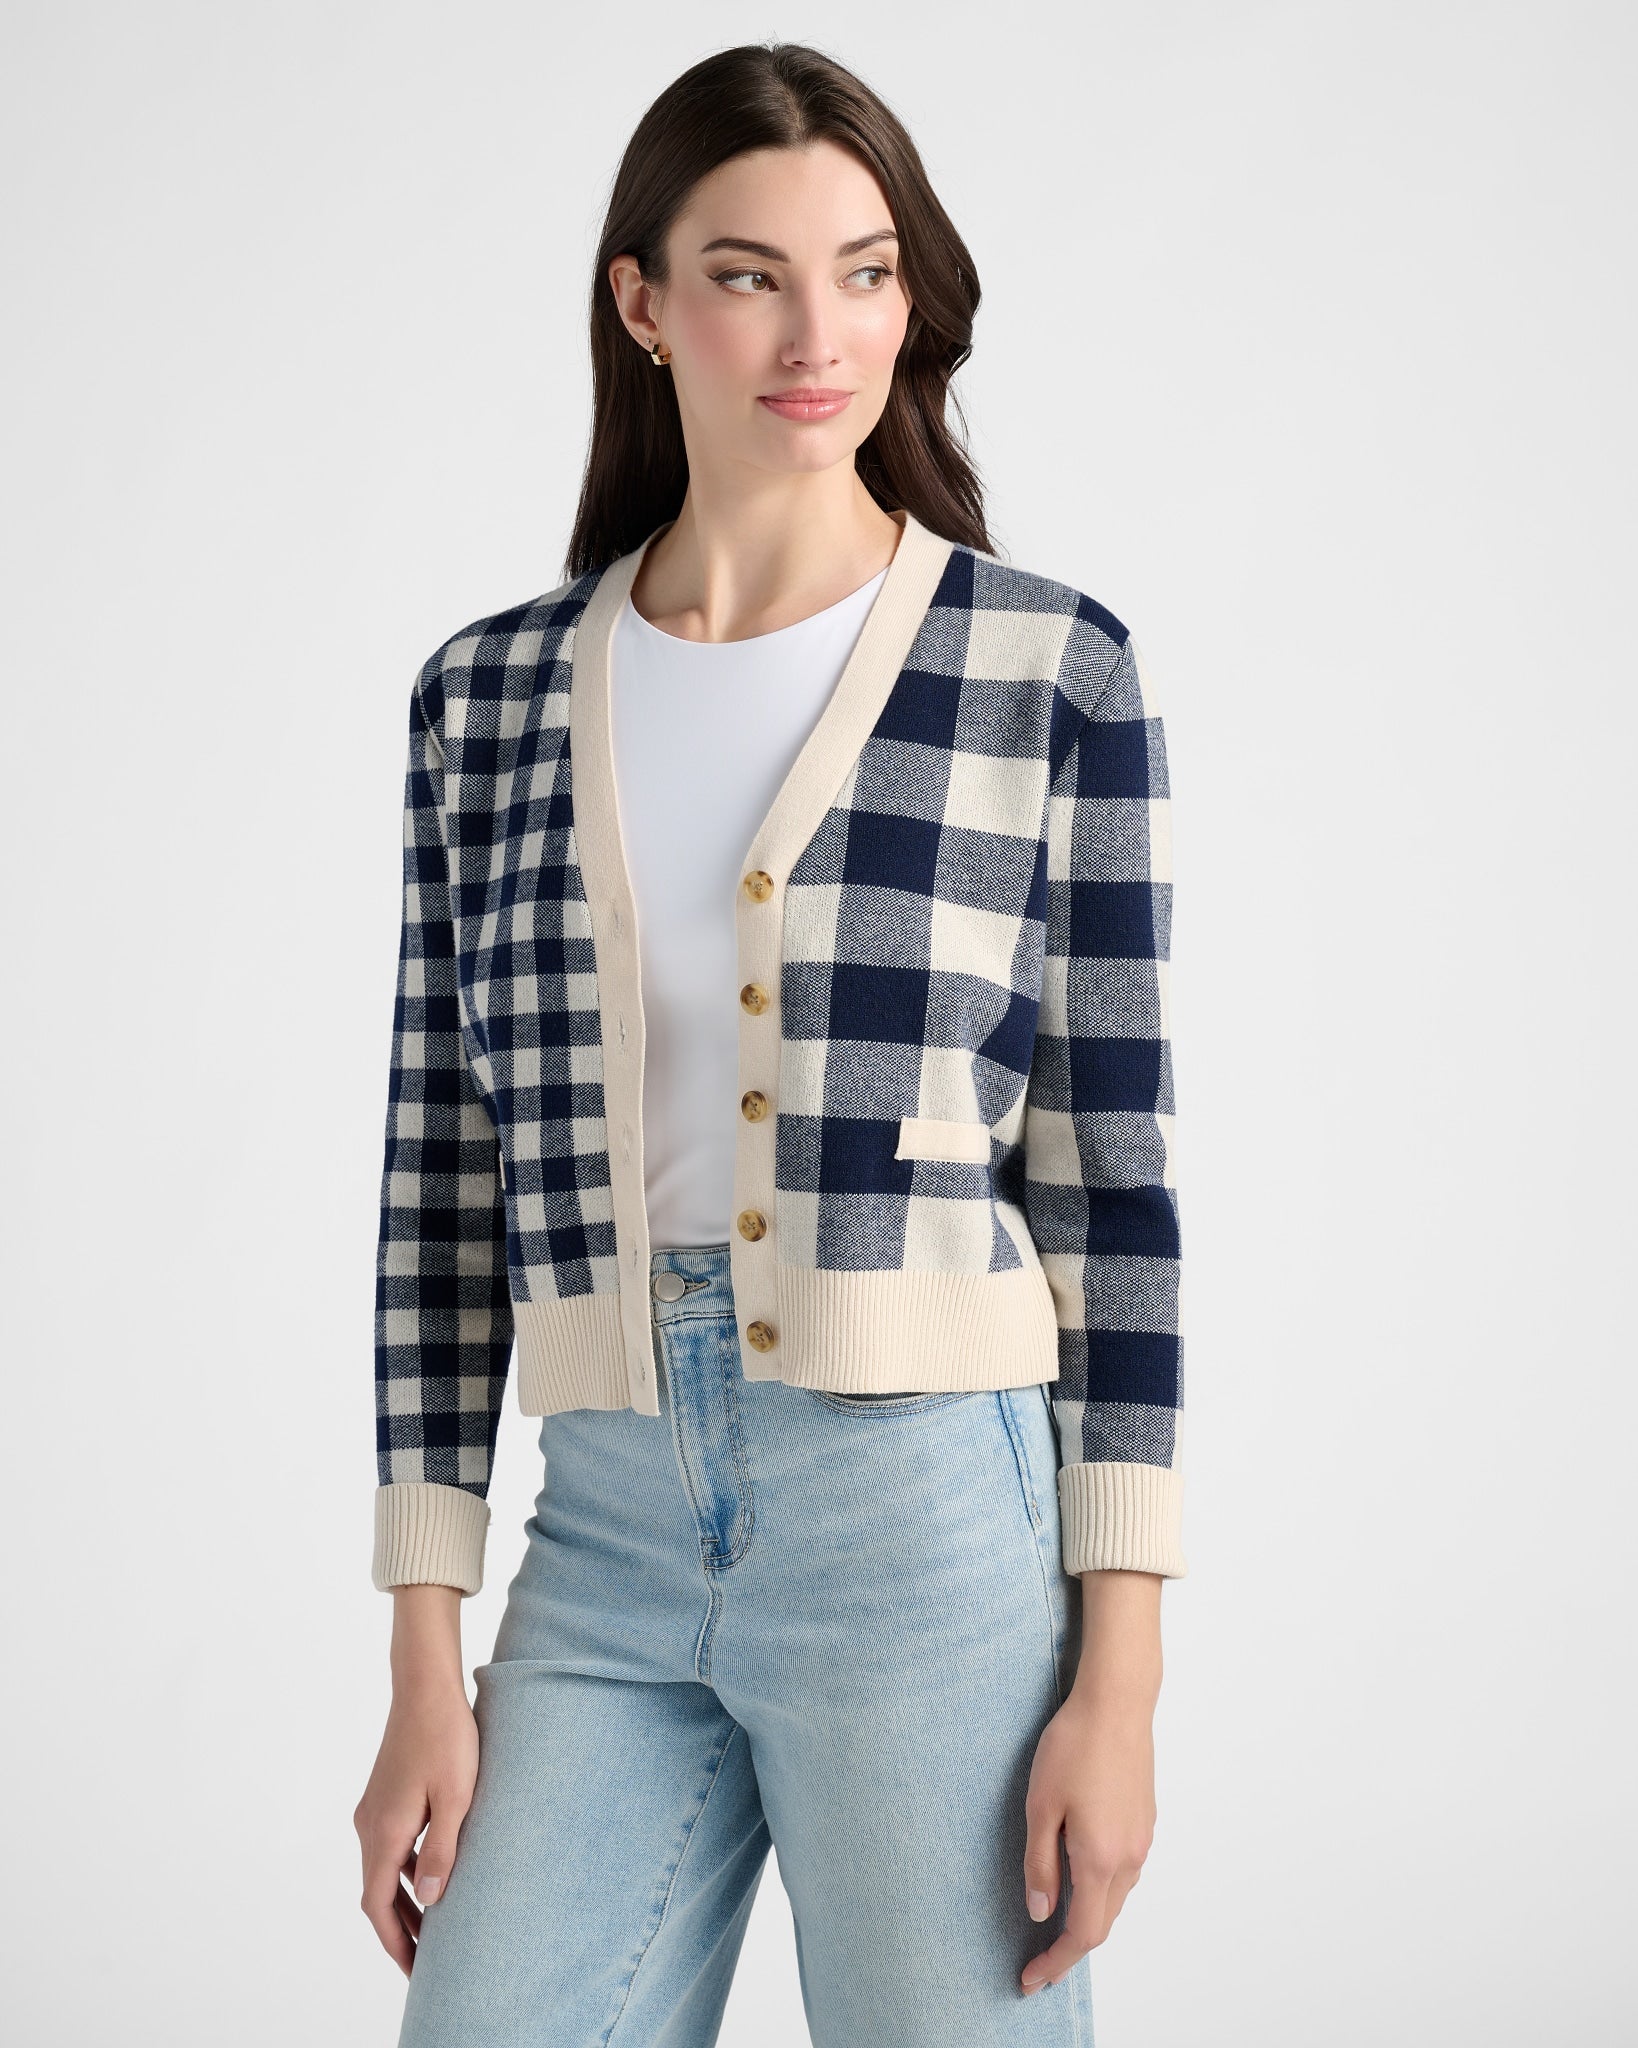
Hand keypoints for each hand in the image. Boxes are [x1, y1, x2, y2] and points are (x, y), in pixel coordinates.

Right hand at [354, 1678, 479, 1974]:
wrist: (426, 1686)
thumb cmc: (447, 1737)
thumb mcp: (456, 1797)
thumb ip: (442, 1851)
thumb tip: (428, 1903)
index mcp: (384, 1832)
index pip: (378, 1906)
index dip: (395, 1943)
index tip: (414, 1972)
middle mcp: (370, 1825)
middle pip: (377, 1894)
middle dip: (399, 1931)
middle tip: (427, 1962)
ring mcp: (375, 1809)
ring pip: (384, 1870)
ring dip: (403, 1901)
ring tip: (433, 1929)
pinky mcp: (385, 1795)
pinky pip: (390, 1847)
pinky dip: (405, 1872)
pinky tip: (430, 1876)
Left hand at [1018, 1572, 1161, 1994]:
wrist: (1117, 1702)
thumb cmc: (1074, 1746)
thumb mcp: (1040, 1805)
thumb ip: (1041, 1864)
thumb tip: (1041, 1911)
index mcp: (1100, 1859)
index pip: (1081, 1933)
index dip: (1056, 1963)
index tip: (1030, 1979)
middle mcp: (1129, 1857)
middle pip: (1103, 1923)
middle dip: (1070, 1949)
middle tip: (1037, 1962)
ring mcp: (1142, 1839)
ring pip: (1116, 1898)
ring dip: (1088, 1919)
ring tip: (1055, 1923)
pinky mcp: (1145, 1820)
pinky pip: (1125, 1872)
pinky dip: (1102, 1891)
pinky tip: (1082, 1877)